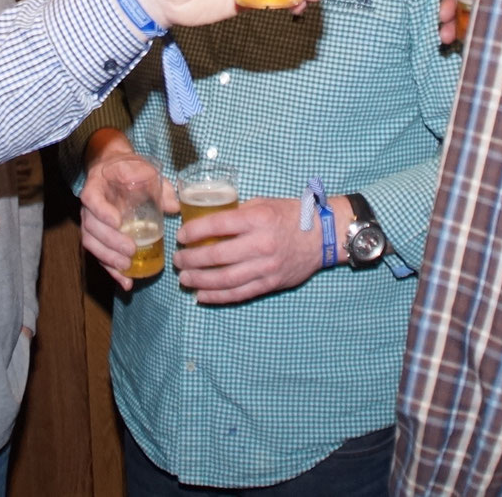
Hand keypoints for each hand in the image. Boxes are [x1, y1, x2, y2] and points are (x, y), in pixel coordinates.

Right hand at [79, 131, 178, 290]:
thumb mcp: (144, 171)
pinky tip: (126, 282)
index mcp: (97, 187)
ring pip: (92, 244)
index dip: (102, 212)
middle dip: (110, 242)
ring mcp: (90, 224)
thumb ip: (160, 187)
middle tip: (130, 250)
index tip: (118, 222)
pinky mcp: (98, 238)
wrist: (112, 169)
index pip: (92, 199)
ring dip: (108, 259)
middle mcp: (88, 208)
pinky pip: (99, 256)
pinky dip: (111, 271)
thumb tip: (175, 206)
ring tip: (127, 268)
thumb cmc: (128, 170)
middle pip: (91, 228)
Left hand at [174, 194, 349, 304]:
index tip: (181, 235)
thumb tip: (208, 220)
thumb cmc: (292, 216)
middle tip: (178, 259)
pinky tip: (202, 295)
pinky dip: (218, 296)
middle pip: (217, 255)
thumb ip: (238, 212)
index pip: (217, 225)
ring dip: (200, 280)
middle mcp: (261, 243)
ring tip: (185, 279)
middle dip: (191, 259)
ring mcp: (266, 266)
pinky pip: (240, 293)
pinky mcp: (270, 283)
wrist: (323, 236)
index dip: (194, 231)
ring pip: (225, 279)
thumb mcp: (264, 204)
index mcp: (257, 219)